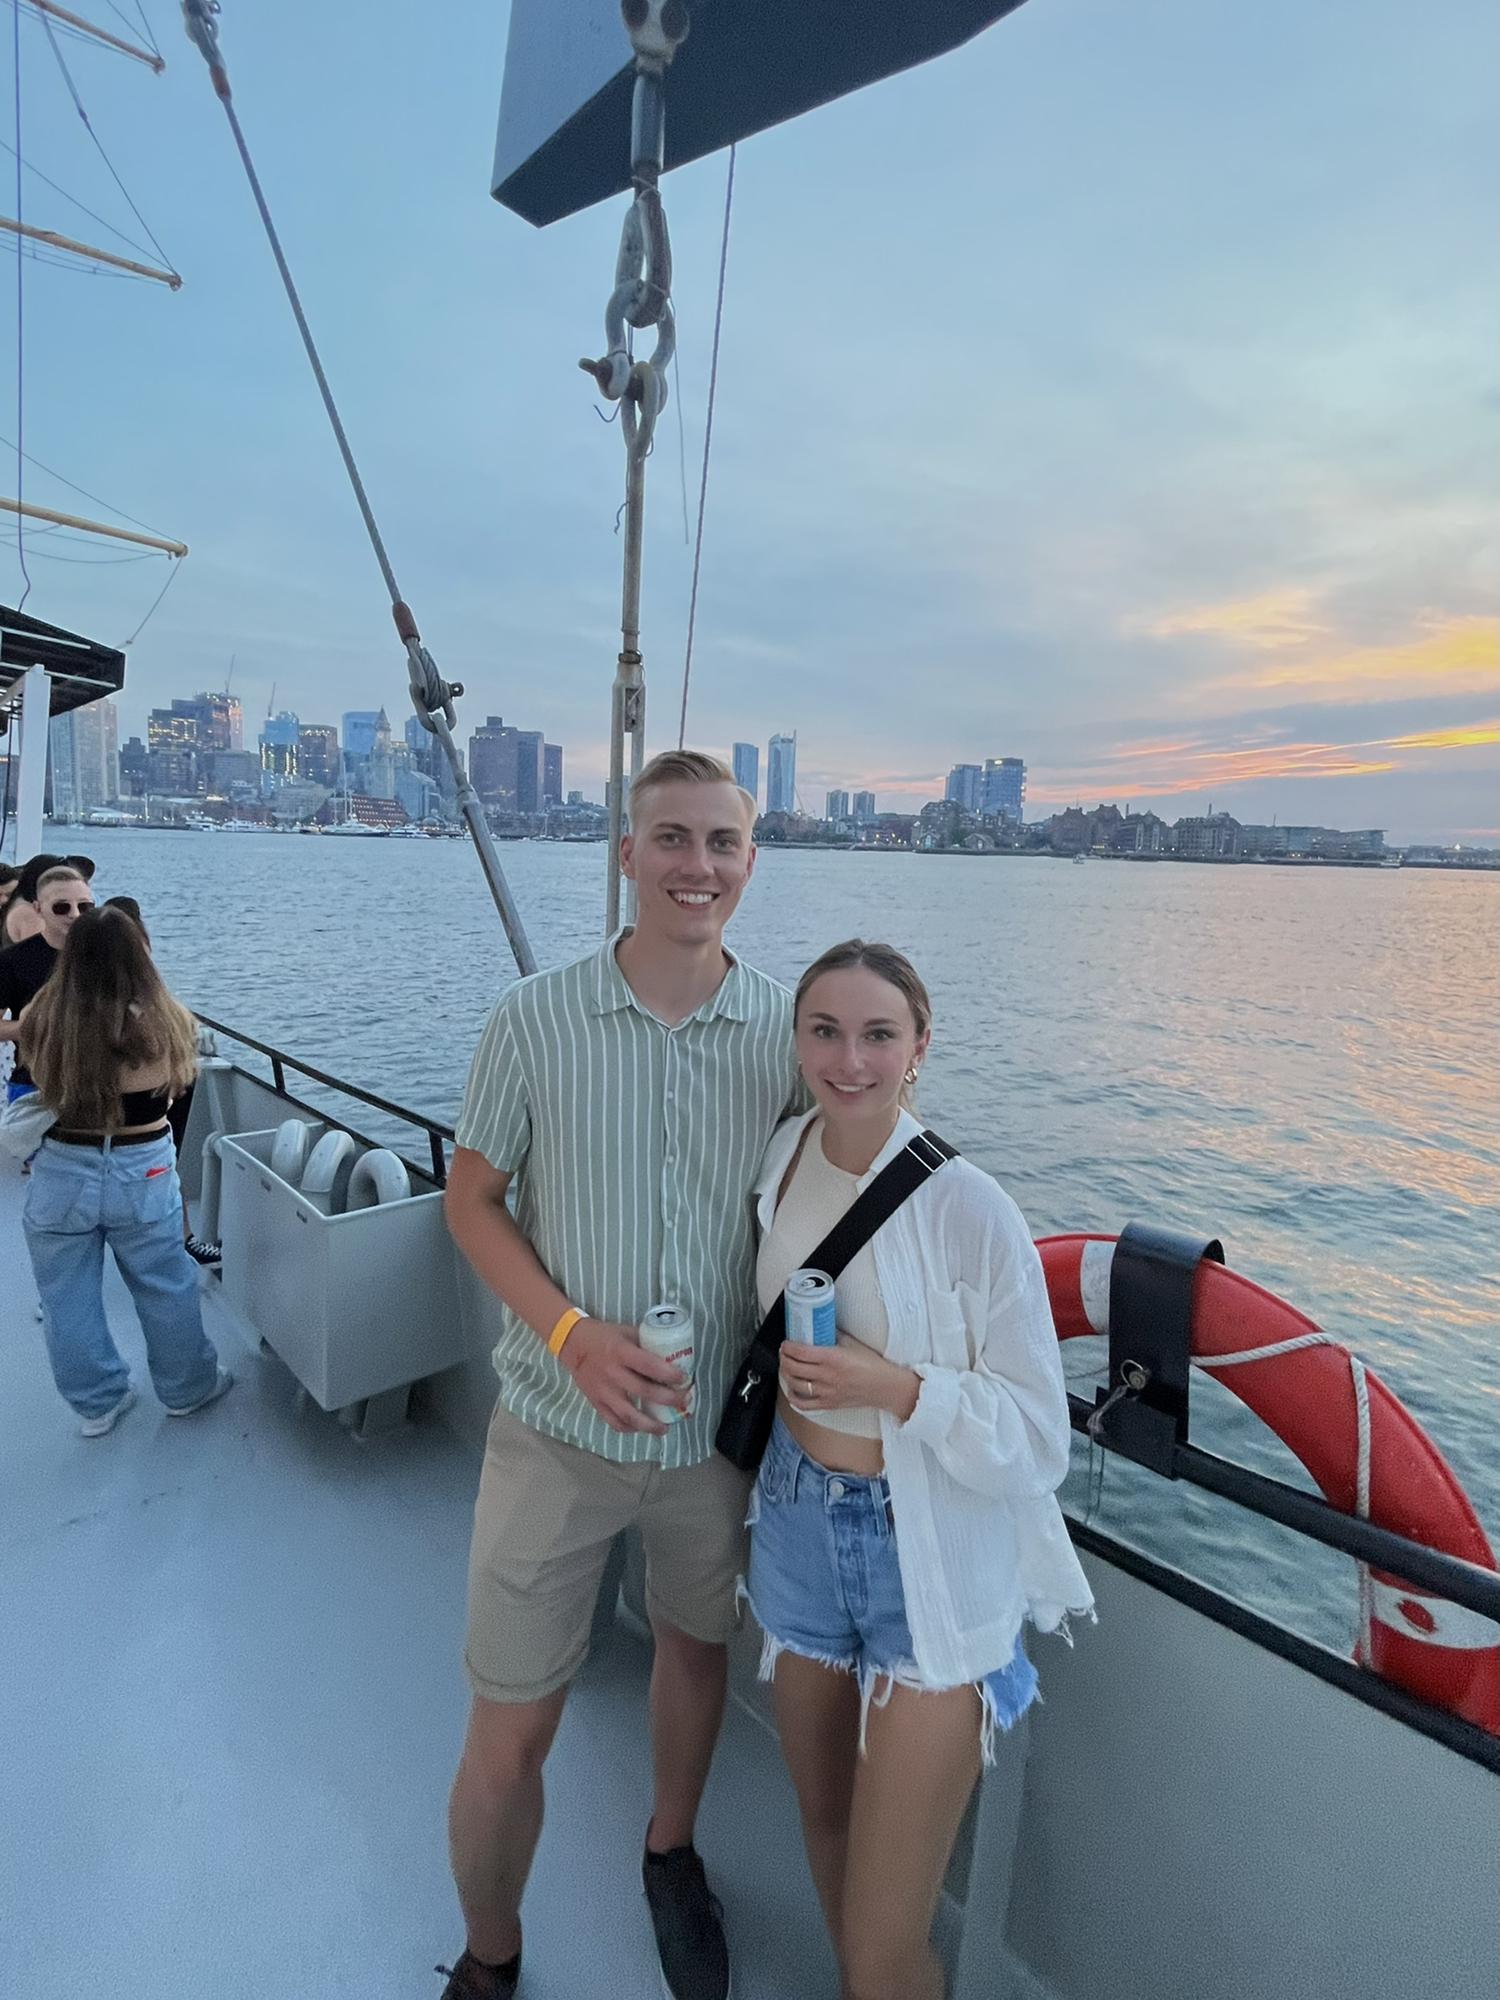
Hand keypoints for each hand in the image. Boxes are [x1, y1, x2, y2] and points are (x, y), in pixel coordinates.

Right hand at [561, 1319, 689, 1434]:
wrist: (573, 1344)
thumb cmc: (604, 1336)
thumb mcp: (627, 1332)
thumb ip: (647, 1343)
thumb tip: (674, 1354)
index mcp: (621, 1352)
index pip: (648, 1365)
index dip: (668, 1374)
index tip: (684, 1378)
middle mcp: (612, 1373)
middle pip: (644, 1391)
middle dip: (668, 1399)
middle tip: (684, 1401)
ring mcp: (603, 1391)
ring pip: (628, 1414)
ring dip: (650, 1424)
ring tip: (665, 1428)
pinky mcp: (596, 1402)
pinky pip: (613, 1421)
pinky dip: (629, 1428)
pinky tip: (641, 1428)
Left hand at [779, 1333, 918, 1421]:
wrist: (885, 1386)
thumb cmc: (872, 1365)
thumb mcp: (852, 1344)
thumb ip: (834, 1336)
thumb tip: (820, 1328)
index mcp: (833, 1358)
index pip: (801, 1352)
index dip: (788, 1347)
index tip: (786, 1343)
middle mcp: (827, 1376)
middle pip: (793, 1367)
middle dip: (784, 1358)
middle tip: (784, 1353)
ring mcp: (827, 1392)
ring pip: (795, 1384)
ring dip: (786, 1374)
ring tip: (787, 1367)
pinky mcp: (829, 1404)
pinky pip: (803, 1404)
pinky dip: (793, 1396)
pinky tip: (792, 1388)